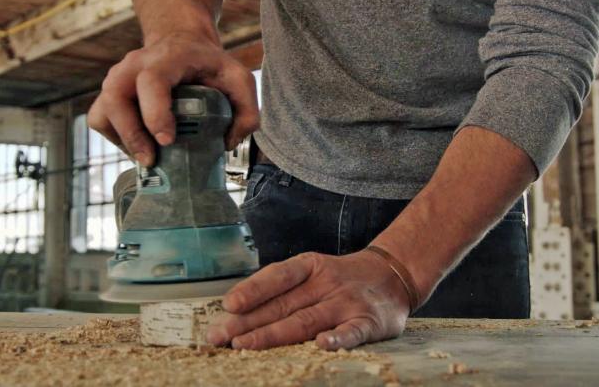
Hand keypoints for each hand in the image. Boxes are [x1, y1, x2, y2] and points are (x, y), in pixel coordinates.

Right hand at [87, 30, 258, 165]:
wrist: (181, 42)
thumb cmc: (209, 65)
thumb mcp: (238, 78)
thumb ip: (247, 111)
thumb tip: (228, 144)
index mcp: (167, 58)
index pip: (151, 81)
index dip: (155, 112)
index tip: (167, 140)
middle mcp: (134, 65)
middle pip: (116, 98)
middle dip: (132, 134)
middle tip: (152, 160)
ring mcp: (116, 79)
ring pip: (103, 112)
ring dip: (123, 140)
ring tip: (148, 157)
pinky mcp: (108, 94)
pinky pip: (100, 120)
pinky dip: (116, 138)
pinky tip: (140, 146)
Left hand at [207, 251, 409, 350]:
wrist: (393, 274)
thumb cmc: (342, 278)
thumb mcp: (314, 272)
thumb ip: (284, 290)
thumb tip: (237, 312)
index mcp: (311, 266)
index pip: (278, 276)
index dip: (252, 289)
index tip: (228, 305)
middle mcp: (327, 283)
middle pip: (283, 304)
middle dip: (248, 322)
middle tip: (219, 337)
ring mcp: (348, 302)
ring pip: (307, 320)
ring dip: (274, 334)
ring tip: (246, 345)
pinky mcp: (370, 322)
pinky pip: (353, 332)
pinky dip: (338, 339)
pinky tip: (322, 345)